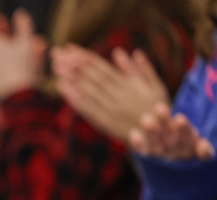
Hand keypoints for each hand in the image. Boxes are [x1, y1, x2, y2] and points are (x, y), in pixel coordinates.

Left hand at [53, 46, 169, 142]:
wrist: (160, 135)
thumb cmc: (156, 107)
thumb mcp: (154, 85)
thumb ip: (138, 68)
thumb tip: (120, 52)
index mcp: (128, 84)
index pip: (102, 67)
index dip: (84, 56)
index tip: (70, 47)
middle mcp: (118, 95)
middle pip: (91, 76)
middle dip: (73, 63)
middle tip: (57, 53)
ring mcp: (110, 109)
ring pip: (87, 90)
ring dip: (71, 77)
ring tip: (56, 66)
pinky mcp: (105, 122)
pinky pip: (87, 109)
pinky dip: (75, 98)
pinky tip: (62, 88)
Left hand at [130, 102, 214, 161]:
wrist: (176, 169)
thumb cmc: (188, 148)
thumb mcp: (199, 150)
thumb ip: (203, 151)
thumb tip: (204, 146)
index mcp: (189, 148)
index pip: (187, 138)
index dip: (184, 129)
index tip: (179, 118)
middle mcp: (174, 153)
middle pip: (170, 139)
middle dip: (165, 124)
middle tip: (160, 108)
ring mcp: (161, 157)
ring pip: (156, 146)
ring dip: (151, 133)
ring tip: (146, 119)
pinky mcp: (148, 159)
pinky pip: (143, 153)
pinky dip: (138, 145)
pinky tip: (133, 134)